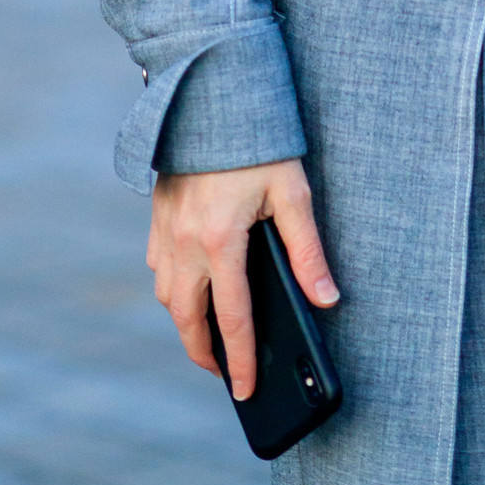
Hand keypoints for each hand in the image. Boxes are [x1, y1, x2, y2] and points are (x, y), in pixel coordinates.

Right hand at [147, 159, 338, 400]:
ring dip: (185, 321)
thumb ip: (308, 250)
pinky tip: (190, 288)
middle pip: (186, 317)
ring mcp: (166, 228)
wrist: (213, 93)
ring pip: (166, 294)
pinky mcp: (158, 214)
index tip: (246, 391)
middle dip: (203, 353)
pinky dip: (172, 288)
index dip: (240, 361)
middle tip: (225, 373)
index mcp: (220, 240)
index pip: (230, 319)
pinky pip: (158, 266)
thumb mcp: (293, 193)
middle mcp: (185, 241)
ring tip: (209, 337)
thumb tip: (327, 298)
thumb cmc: (259, 143)